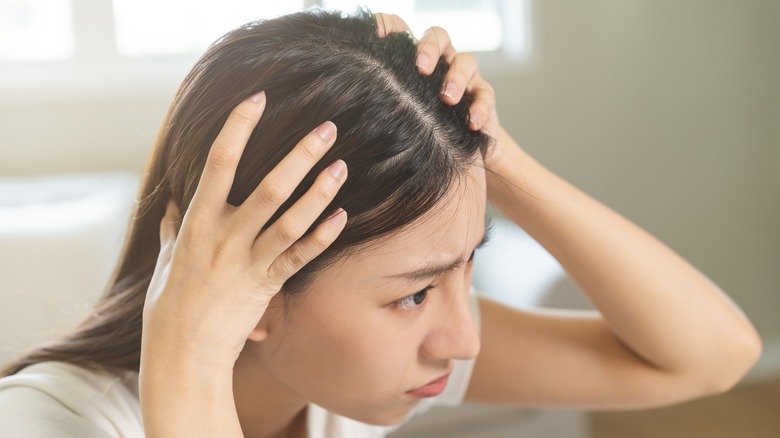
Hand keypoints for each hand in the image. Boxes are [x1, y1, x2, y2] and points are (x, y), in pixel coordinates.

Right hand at [141, 91, 347, 373]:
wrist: (183, 352)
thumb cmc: (171, 304)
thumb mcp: (168, 260)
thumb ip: (175, 228)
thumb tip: (174, 203)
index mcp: (197, 223)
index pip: (218, 165)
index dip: (237, 129)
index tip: (256, 99)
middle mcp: (225, 238)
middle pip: (269, 189)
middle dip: (299, 156)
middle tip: (326, 128)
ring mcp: (249, 263)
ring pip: (292, 221)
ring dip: (320, 192)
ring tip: (342, 165)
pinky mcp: (267, 286)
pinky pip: (300, 258)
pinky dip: (322, 237)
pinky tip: (342, 215)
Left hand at [375, 14, 500, 143]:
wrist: (456, 152)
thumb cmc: (417, 129)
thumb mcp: (393, 115)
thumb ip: (376, 104)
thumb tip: (339, 108)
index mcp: (413, 59)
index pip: (402, 30)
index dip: (389, 25)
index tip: (375, 33)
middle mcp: (440, 61)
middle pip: (438, 36)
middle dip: (429, 49)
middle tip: (420, 68)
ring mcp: (465, 77)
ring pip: (466, 61)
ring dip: (457, 77)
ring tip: (447, 99)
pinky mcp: (483, 97)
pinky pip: (486, 95)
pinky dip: (480, 107)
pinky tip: (471, 122)